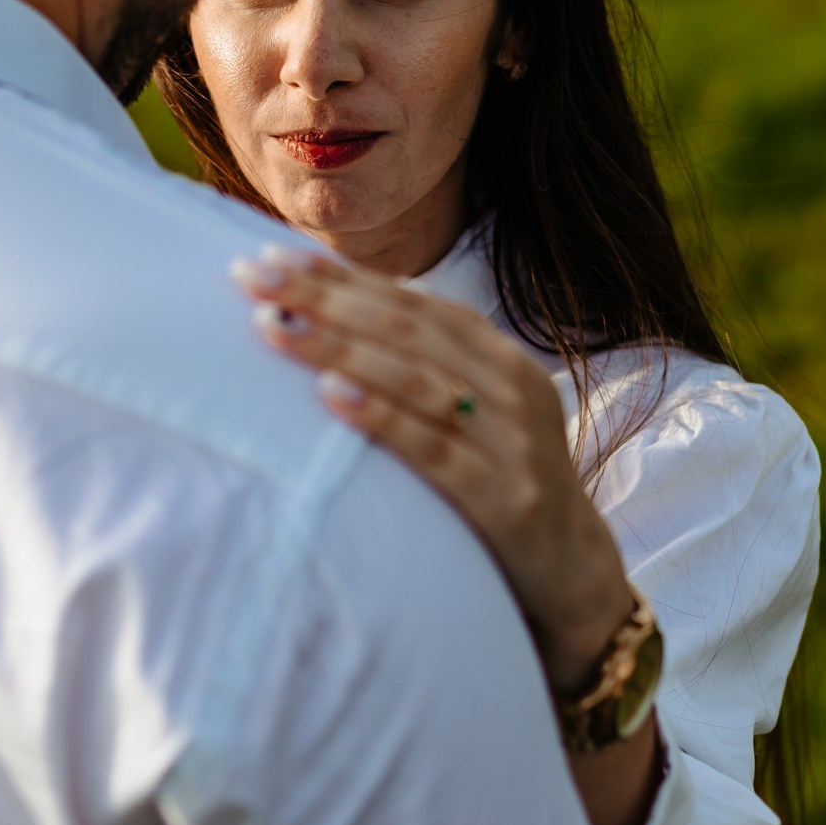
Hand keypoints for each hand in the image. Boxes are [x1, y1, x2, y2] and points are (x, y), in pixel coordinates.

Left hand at [231, 245, 637, 692]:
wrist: (572, 568)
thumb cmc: (499, 478)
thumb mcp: (474, 408)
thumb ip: (425, 361)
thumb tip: (350, 302)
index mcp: (497, 356)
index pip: (409, 302)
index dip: (341, 276)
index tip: (270, 256)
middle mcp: (509, 386)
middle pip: (406, 330)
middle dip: (324, 297)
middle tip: (253, 275)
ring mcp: (510, 441)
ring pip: (416, 380)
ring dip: (339, 347)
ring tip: (274, 325)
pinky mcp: (503, 498)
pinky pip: (434, 451)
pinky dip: (381, 418)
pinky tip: (331, 395)